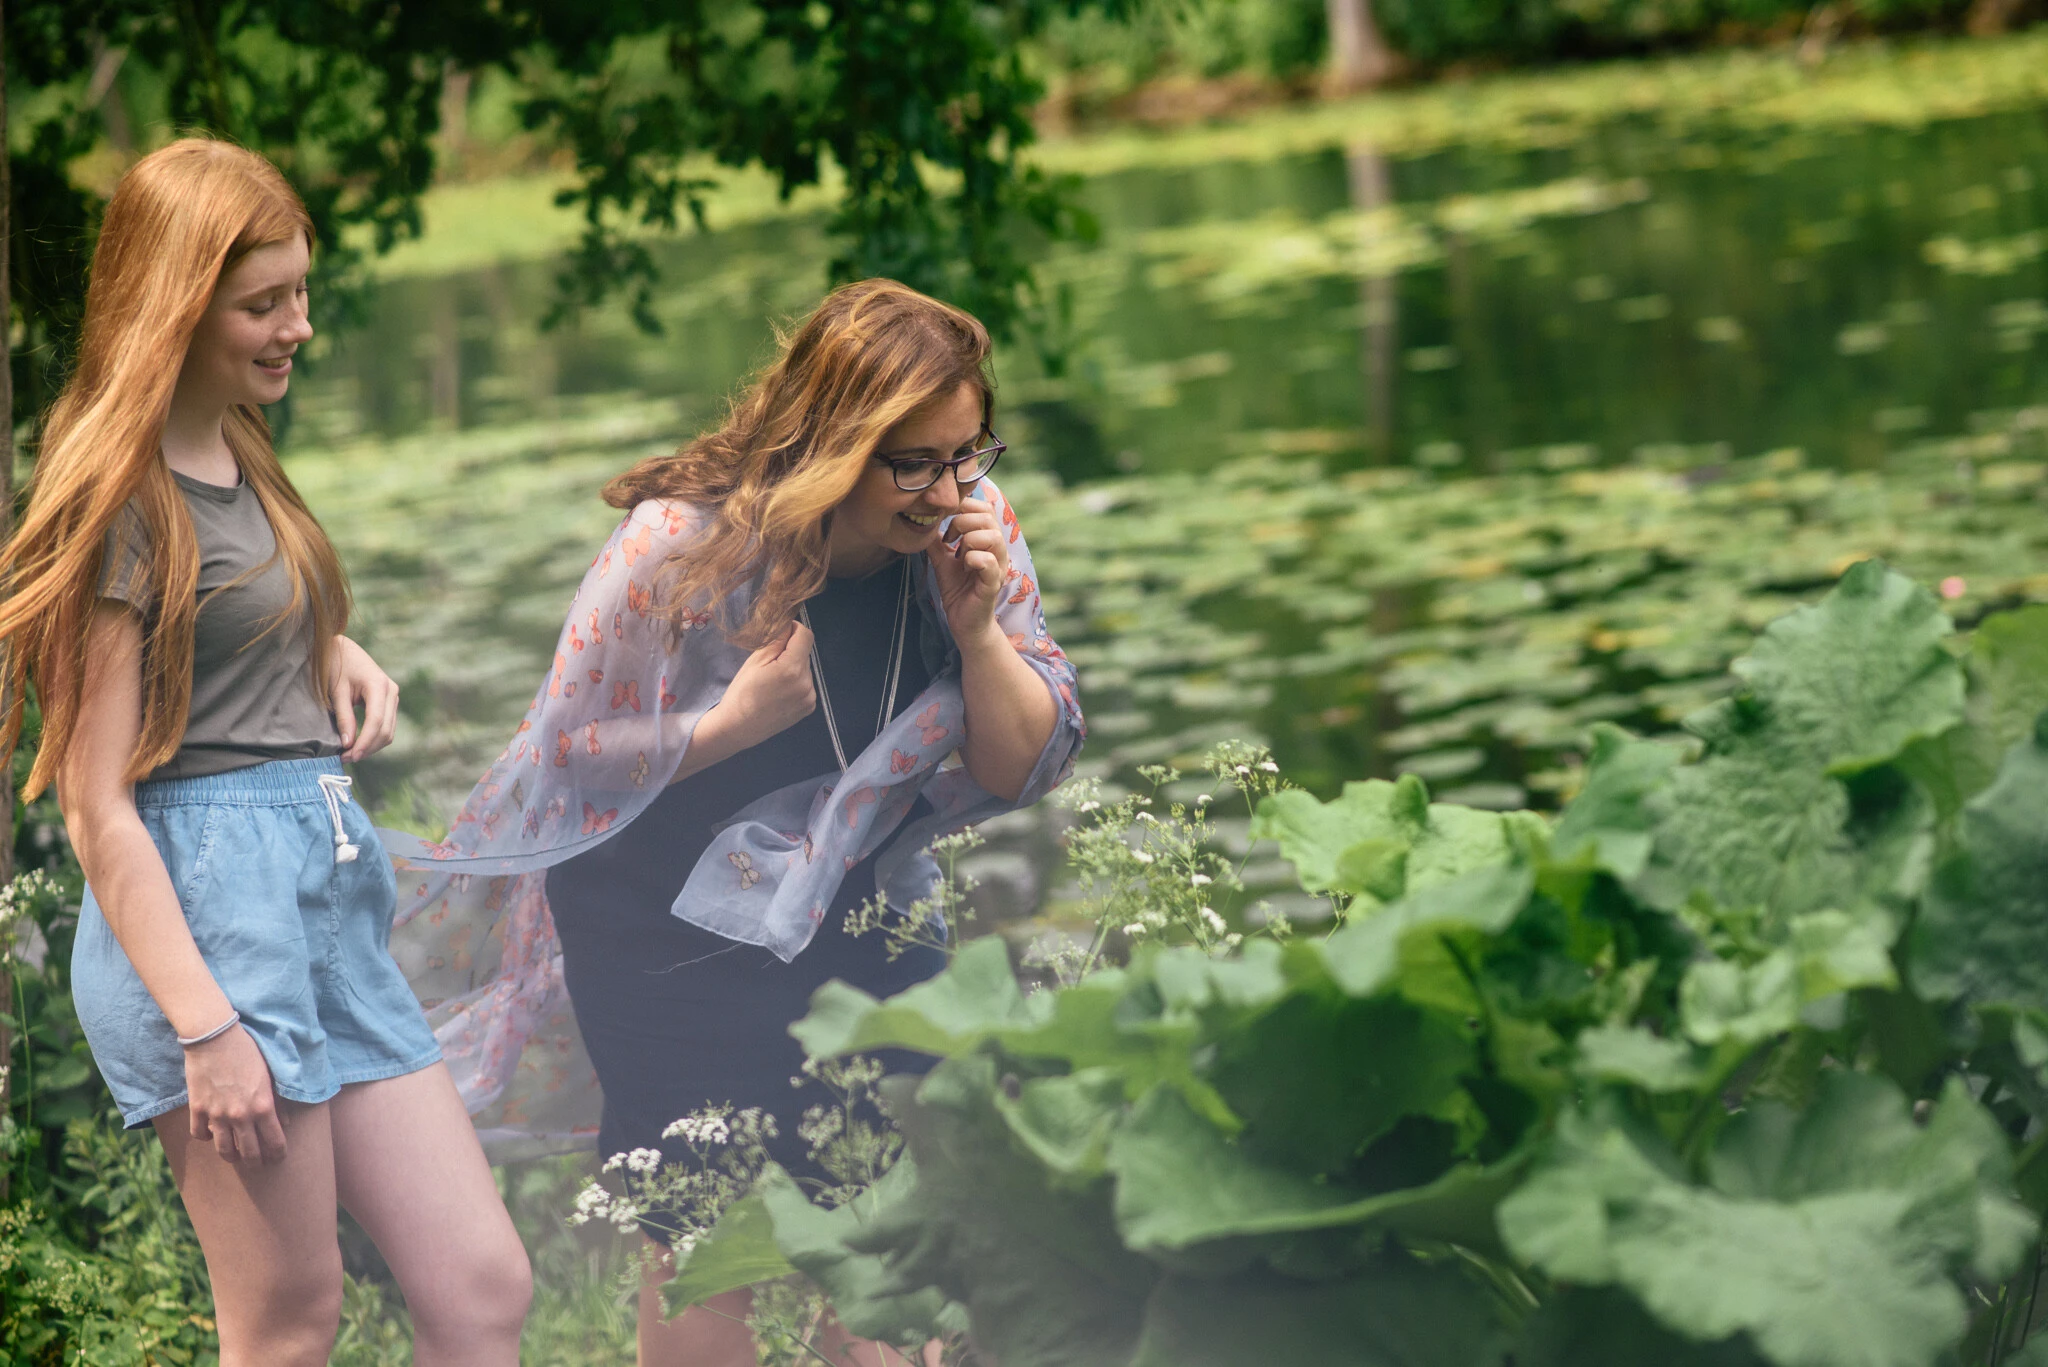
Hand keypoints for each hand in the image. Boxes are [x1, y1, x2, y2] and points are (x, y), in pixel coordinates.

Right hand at [184, 1025, 287, 1163]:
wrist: (214, 1037)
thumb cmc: (247, 1051)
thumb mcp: (270, 1074)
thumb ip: (278, 1101)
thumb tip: (284, 1122)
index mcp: (263, 1106)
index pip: (275, 1142)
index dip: (278, 1154)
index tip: (279, 1157)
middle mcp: (241, 1115)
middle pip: (249, 1153)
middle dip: (256, 1162)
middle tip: (258, 1163)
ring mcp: (217, 1114)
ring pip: (224, 1150)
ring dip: (231, 1156)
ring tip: (236, 1155)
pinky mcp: (197, 1109)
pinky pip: (200, 1134)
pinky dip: (207, 1137)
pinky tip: (212, 1133)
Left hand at [329, 635, 399, 761]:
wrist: (342, 649)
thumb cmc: (336, 666)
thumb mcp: (336, 691)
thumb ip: (344, 717)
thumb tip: (347, 744)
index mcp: (378, 686)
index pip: (376, 722)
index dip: (364, 742)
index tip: (349, 756)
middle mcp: (391, 691)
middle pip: (386, 730)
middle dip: (368, 748)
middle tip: (346, 759)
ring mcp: (393, 696)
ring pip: (389, 731)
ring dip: (372, 746)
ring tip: (350, 754)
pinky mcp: (389, 701)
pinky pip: (386, 725)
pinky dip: (374, 738)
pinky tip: (358, 744)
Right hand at [718, 621, 815, 749]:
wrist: (738, 728)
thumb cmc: (742, 693)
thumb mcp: (755, 661)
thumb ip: (776, 640)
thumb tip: (789, 624)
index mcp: (792, 669)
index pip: (805, 635)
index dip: (794, 629)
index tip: (781, 634)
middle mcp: (807, 683)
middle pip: (804, 653)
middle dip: (790, 651)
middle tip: (769, 662)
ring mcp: (810, 697)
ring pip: (805, 669)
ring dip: (793, 667)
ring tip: (773, 681)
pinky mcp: (809, 708)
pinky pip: (806, 685)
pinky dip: (796, 683)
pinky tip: (779, 692)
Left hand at [926, 496, 1010, 644]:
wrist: (963, 622)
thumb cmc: (957, 590)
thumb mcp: (942, 560)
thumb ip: (936, 541)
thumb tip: (924, 522)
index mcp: (987, 541)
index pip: (985, 509)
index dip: (964, 506)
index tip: (945, 519)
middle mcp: (997, 551)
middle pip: (988, 517)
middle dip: (962, 522)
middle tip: (949, 540)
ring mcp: (998, 567)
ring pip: (992, 537)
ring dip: (969, 541)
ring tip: (959, 556)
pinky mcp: (993, 583)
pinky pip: (988, 561)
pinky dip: (971, 560)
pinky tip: (964, 568)